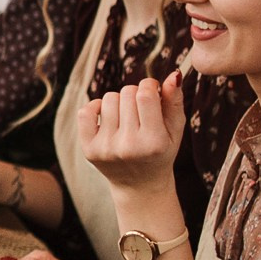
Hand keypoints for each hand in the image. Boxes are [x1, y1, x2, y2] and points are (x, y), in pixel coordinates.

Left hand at [79, 72, 184, 193]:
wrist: (139, 185)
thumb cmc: (160, 152)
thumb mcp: (175, 130)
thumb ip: (174, 101)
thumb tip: (173, 75)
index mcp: (153, 142)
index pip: (145, 95)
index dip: (149, 85)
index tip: (152, 91)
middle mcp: (128, 146)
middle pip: (126, 94)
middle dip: (135, 95)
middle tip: (140, 110)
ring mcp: (106, 148)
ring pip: (108, 99)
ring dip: (118, 102)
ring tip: (127, 117)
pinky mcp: (89, 149)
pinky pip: (85, 111)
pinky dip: (96, 107)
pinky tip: (107, 116)